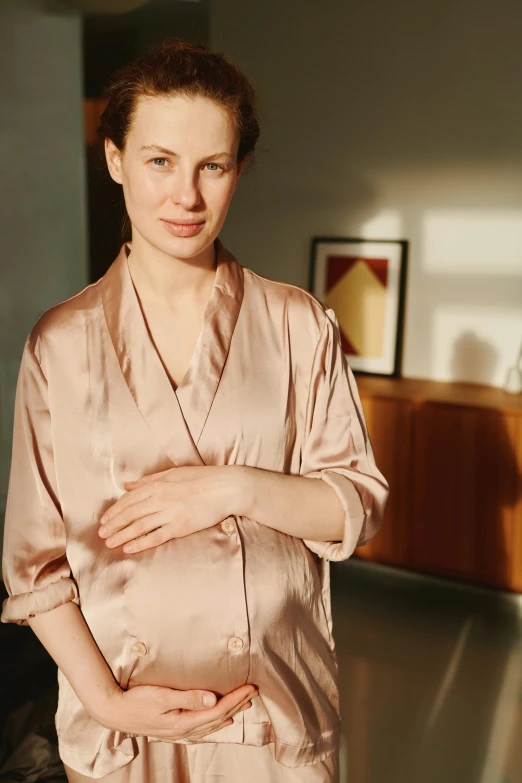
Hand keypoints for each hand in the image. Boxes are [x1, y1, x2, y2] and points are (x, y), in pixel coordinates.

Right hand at [96, 683, 257, 740]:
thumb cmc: (137, 701)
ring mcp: (178, 732)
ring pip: (211, 725)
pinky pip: (200, 728)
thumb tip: (213, 699)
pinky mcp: (173, 728)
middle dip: (237, 705)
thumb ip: (188, 697)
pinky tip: (218, 721)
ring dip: (228, 714)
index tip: (250, 687)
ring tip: (243, 705)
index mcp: (184, 722)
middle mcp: (184, 730)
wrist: (114, 711)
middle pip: (218, 719)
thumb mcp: (162, 697)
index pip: (218, 711)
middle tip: (253, 693)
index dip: (236, 699)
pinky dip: (213, 723)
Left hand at [98, 466, 245, 553]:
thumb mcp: (173, 473)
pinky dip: (141, 542)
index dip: (115, 510)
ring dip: (122, 535)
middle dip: (114, 524)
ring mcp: (171, 513)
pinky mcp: (181, 526)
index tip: (104, 519)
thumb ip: (148, 480)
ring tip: (109, 542)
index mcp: (158, 484)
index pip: (129, 499)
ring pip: (140, 526)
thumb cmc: (202, 478)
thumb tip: (127, 485)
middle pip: (131, 513)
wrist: (227, 487)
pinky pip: (156, 536)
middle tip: (101, 533)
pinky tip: (129, 548)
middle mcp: (161, 498)